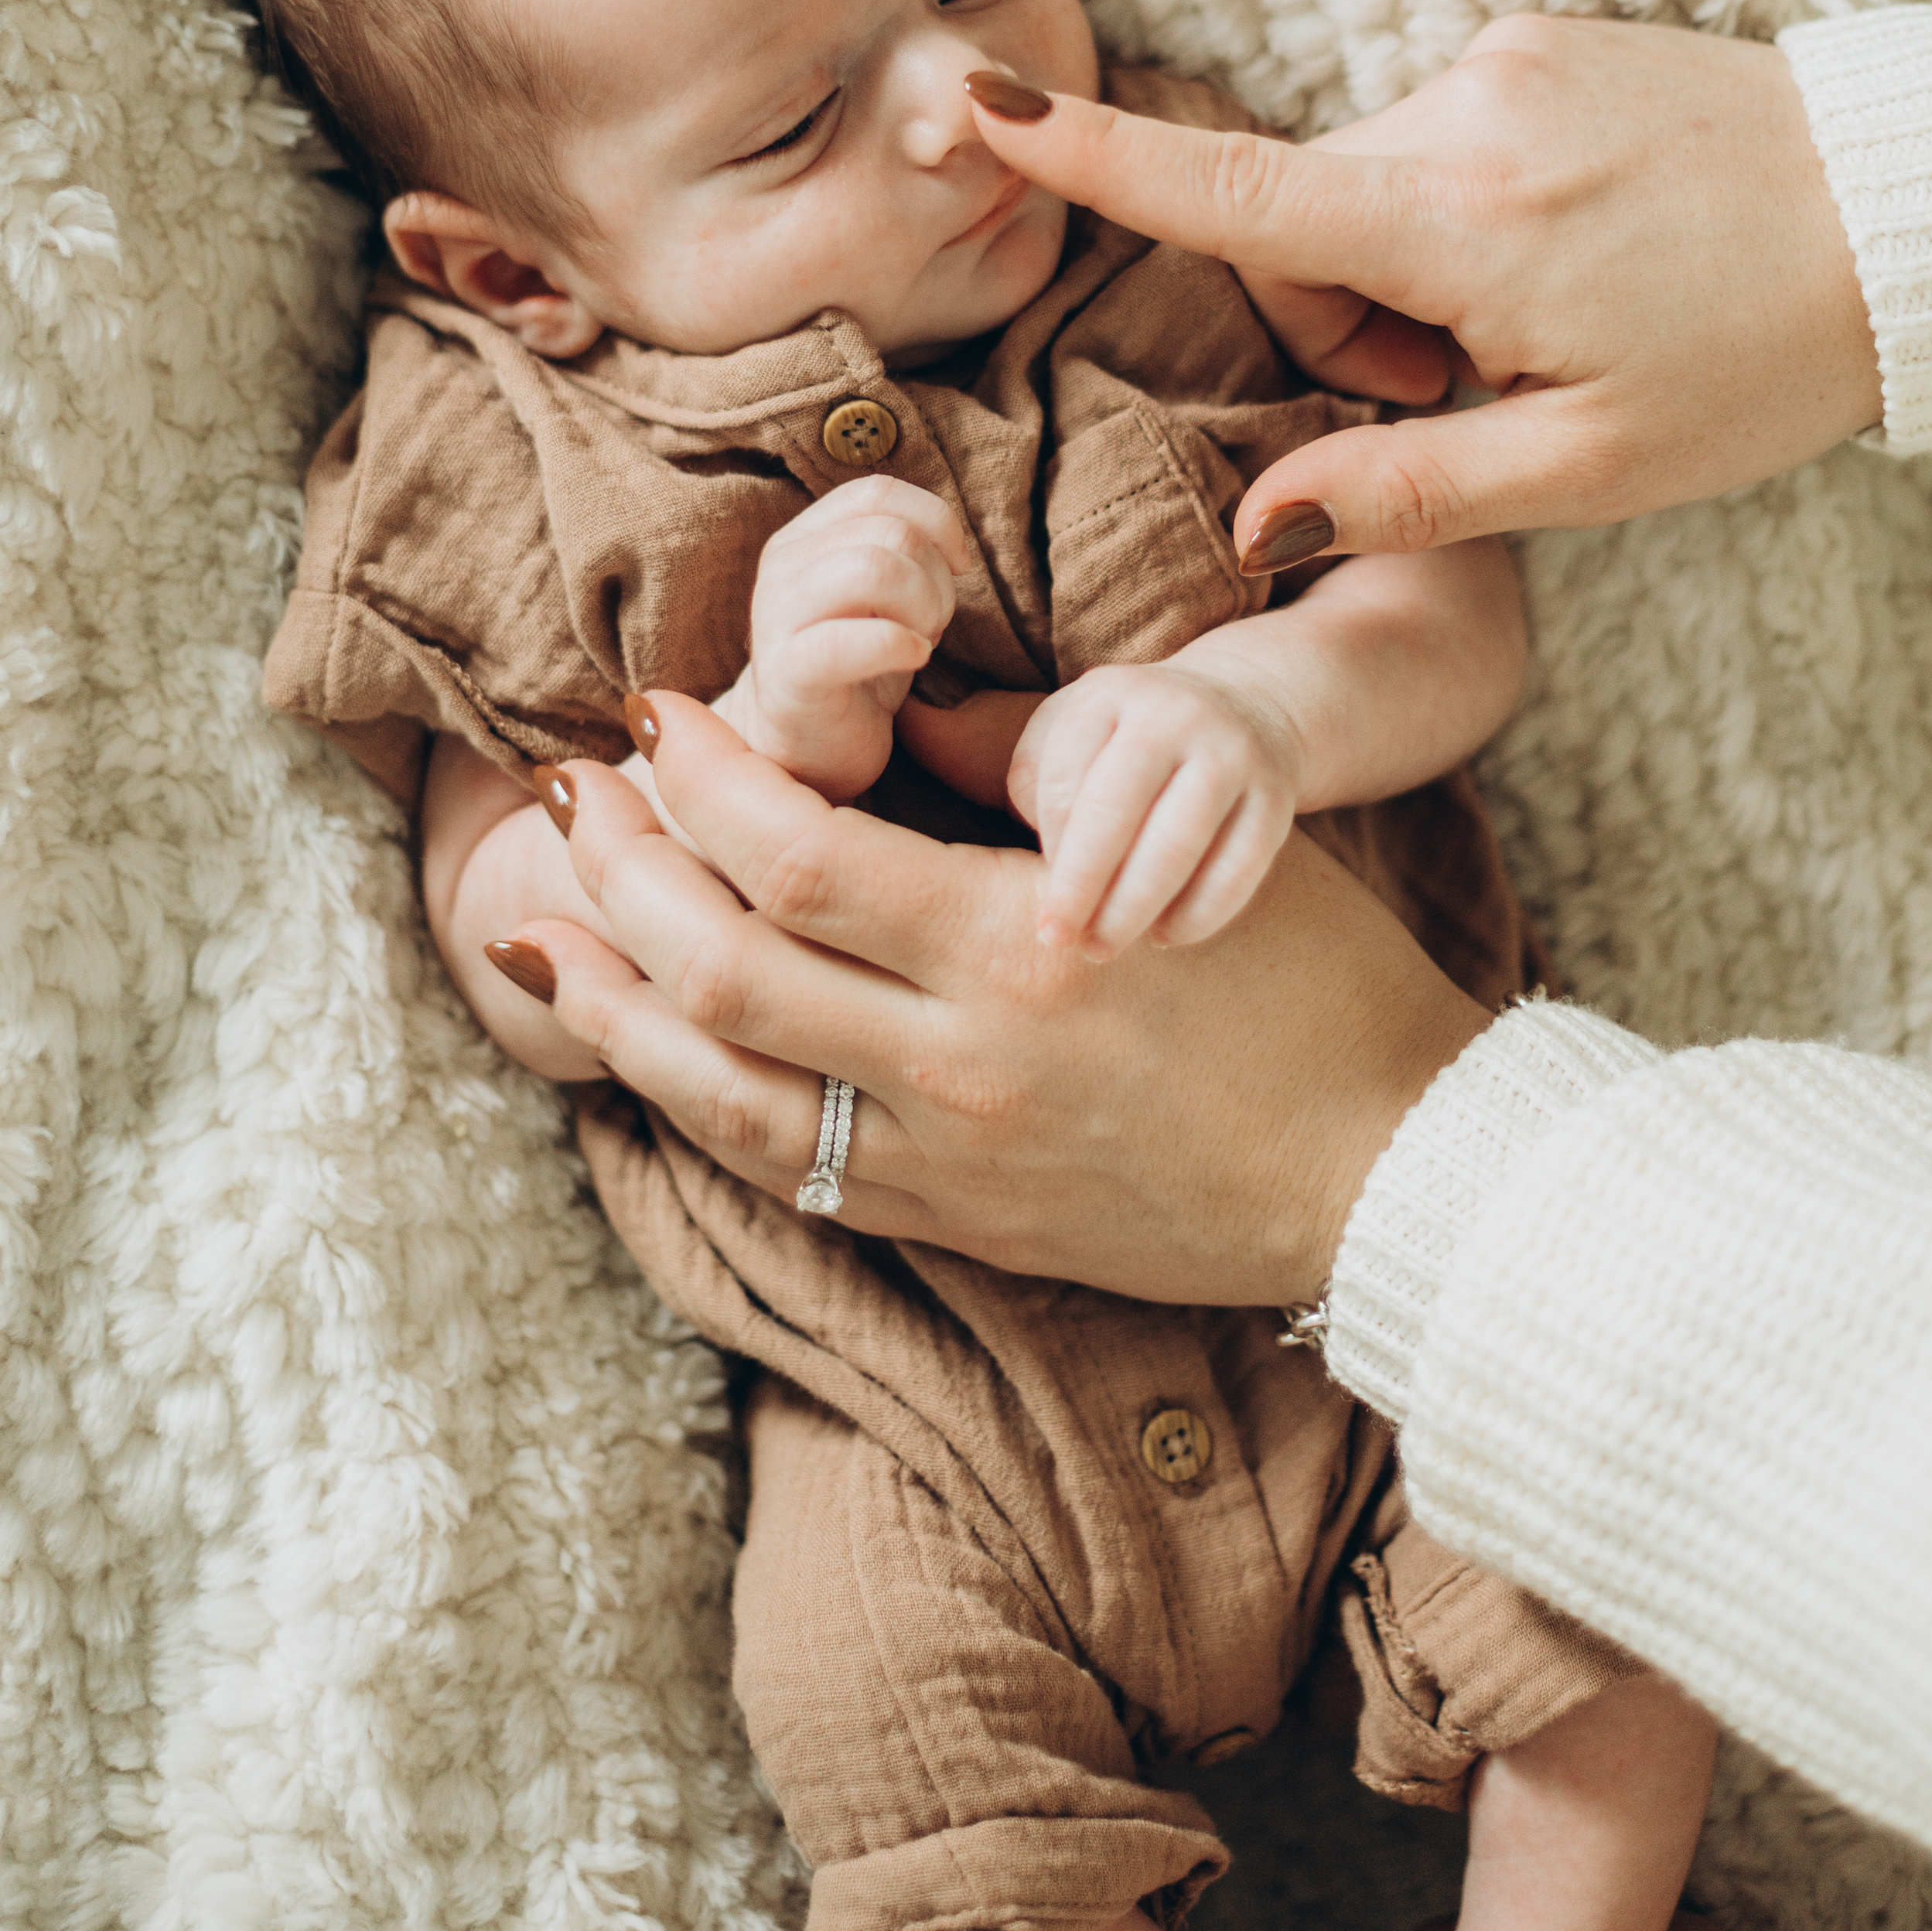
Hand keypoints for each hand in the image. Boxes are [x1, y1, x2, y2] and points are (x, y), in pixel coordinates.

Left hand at [517, 691, 1490, 1304]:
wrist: (1389, 1171)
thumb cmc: (1314, 980)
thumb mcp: (1181, 836)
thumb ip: (1018, 767)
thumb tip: (884, 704)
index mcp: (1021, 946)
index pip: (796, 852)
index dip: (700, 775)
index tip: (656, 713)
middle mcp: (963, 1065)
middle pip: (721, 970)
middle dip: (621, 869)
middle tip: (574, 790)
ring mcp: (951, 1162)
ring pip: (717, 1092)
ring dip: (613, 1003)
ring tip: (542, 927)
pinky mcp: (958, 1226)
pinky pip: (784, 1171)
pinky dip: (690, 1104)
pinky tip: (643, 1050)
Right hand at [726, 475, 970, 798]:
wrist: (798, 751)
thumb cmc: (851, 669)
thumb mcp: (877, 597)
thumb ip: (899, 552)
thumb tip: (952, 540)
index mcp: (804, 538)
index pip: (879, 493)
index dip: (936, 522)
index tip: (957, 567)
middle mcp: (783, 567)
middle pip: (891, 532)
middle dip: (937, 579)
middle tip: (934, 624)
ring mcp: (778, 618)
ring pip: (875, 569)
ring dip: (923, 607)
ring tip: (921, 642)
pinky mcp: (788, 675)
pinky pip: (848, 640)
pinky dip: (898, 645)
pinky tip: (911, 660)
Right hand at [968, 20, 1880, 556]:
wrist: (1909, 213)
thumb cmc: (1759, 354)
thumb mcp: (1587, 468)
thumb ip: (1404, 490)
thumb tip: (1258, 527)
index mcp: (1458, 221)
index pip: (1229, 192)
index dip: (1090, 157)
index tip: (975, 101)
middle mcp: (1462, 110)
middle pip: (1294, 221)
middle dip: (1341, 317)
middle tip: (1465, 388)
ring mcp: (1506, 60)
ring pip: (1364, 183)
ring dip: (1407, 267)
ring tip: (1540, 321)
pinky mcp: (1542, 40)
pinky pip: (1437, 137)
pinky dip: (1462, 212)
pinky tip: (1571, 254)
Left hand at [1012, 664, 1298, 955]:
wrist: (1247, 703)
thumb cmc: (1131, 737)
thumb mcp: (1074, 728)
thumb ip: (1038, 779)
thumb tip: (1043, 860)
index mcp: (1110, 695)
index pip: (1065, 778)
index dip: (1048, 847)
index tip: (1040, 896)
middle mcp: (1174, 715)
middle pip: (1116, 809)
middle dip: (1080, 885)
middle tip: (1058, 940)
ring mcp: (1232, 754)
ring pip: (1178, 843)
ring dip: (1133, 907)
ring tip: (1102, 947)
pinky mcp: (1274, 798)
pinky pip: (1238, 868)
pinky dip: (1199, 913)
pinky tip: (1164, 936)